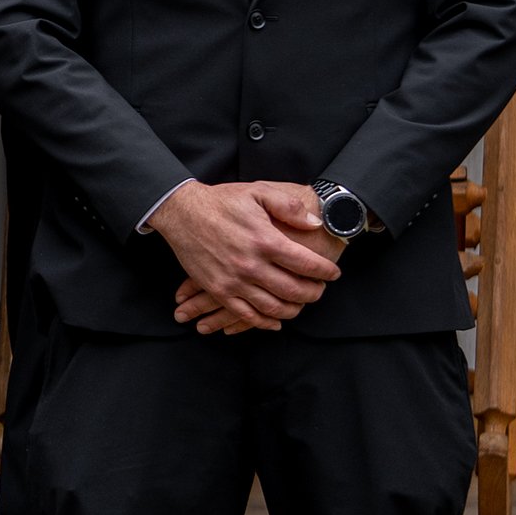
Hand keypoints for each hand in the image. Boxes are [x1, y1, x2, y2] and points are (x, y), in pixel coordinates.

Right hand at [148, 178, 342, 334]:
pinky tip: (276, 321)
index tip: (333, 272)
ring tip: (302, 303)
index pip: (306, 264)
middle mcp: (251, 265)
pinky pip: (246, 315)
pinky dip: (265, 323)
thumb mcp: (258, 191)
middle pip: (294, 290)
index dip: (325, 271)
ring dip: (294, 309)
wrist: (182, 212)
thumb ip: (289, 206)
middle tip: (321, 289)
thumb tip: (315, 224)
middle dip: (314, 292)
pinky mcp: (219, 290)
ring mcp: (234, 281)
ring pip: (274, 308)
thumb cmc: (222, 201)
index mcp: (265, 240)